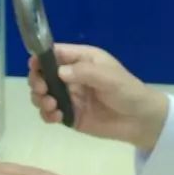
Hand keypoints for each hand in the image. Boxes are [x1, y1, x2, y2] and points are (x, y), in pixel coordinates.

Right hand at [28, 44, 168, 151]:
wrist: (140, 120)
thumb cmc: (128, 91)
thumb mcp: (109, 77)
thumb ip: (85, 72)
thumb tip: (59, 72)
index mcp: (82, 59)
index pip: (55, 53)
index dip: (41, 58)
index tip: (34, 66)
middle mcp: (72, 76)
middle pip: (43, 74)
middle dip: (37, 81)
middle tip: (43, 90)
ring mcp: (70, 96)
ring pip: (43, 94)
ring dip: (40, 99)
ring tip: (52, 106)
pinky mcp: (70, 115)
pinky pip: (50, 113)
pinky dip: (47, 115)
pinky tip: (56, 117)